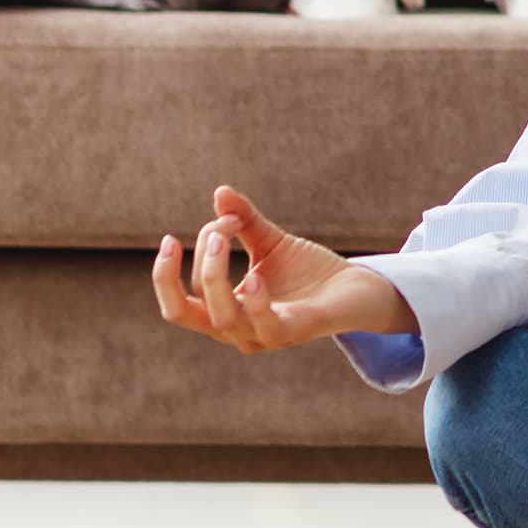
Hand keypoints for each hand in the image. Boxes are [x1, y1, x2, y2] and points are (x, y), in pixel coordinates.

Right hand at [148, 184, 393, 353]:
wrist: (356, 287)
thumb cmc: (306, 270)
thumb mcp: (268, 241)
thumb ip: (243, 220)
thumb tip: (219, 192)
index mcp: (223, 312)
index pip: (179, 299)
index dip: (170, 268)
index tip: (184, 232)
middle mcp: (237, 331)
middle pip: (187, 313)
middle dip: (190, 268)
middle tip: (216, 229)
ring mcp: (264, 335)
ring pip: (222, 319)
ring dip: (216, 276)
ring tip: (223, 236)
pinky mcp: (295, 331)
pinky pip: (266, 326)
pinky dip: (254, 302)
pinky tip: (254, 276)